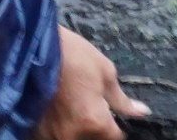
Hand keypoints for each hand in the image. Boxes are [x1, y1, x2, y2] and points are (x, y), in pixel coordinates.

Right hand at [33, 26, 147, 139]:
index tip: (112, 113)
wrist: (34, 46)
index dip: (117, 125)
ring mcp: (51, 133)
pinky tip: (60, 108)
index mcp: (94, 122)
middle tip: (90, 103)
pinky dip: (60, 124)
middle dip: (96, 126)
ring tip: (74, 104)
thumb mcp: (105, 73)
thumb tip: (142, 113)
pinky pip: (54, 133)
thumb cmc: (74, 55)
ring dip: (77, 125)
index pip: (115, 137)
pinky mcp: (35, 128)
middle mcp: (72, 134)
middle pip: (93, 138)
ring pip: (74, 136)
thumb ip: (122, 101)